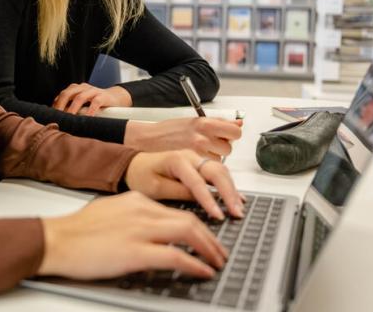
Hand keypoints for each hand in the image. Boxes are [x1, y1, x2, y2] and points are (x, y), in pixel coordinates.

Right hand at [38, 191, 226, 279]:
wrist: (56, 240)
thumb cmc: (76, 232)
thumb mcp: (110, 214)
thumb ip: (132, 219)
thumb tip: (149, 234)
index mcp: (136, 201)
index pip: (176, 211)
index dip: (197, 226)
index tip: (206, 237)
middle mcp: (142, 211)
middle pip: (189, 220)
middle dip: (211, 238)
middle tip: (220, 252)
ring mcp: (140, 230)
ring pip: (189, 233)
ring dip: (209, 249)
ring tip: (218, 262)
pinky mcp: (136, 252)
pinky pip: (176, 257)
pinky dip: (195, 264)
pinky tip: (203, 271)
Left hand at [52, 83, 130, 115]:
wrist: (114, 98)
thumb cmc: (94, 103)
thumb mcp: (82, 104)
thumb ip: (71, 108)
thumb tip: (59, 120)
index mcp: (75, 89)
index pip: (62, 95)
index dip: (55, 105)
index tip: (51, 116)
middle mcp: (82, 88)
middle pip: (67, 93)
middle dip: (60, 105)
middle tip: (57, 117)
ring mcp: (93, 91)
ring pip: (79, 97)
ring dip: (72, 108)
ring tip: (69, 118)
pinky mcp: (103, 96)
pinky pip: (95, 102)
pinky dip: (90, 110)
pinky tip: (87, 118)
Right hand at [124, 117, 242, 158]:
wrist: (149, 139)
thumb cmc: (170, 130)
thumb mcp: (195, 121)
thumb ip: (219, 122)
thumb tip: (238, 123)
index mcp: (205, 123)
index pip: (235, 131)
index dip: (233, 134)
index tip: (228, 135)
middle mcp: (203, 137)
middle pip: (229, 148)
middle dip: (222, 148)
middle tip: (210, 143)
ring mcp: (198, 151)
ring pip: (220, 159)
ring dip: (213, 158)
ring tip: (199, 152)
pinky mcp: (193, 163)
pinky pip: (208, 167)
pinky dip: (204, 165)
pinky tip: (194, 159)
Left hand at [124, 150, 244, 218]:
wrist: (134, 166)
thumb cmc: (141, 176)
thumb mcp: (155, 188)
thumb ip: (178, 192)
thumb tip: (201, 200)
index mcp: (176, 160)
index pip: (198, 181)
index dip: (209, 200)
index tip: (218, 215)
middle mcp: (189, 156)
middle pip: (216, 171)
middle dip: (229, 193)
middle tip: (236, 212)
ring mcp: (196, 159)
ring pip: (221, 171)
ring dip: (232, 190)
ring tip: (238, 209)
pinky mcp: (199, 165)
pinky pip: (218, 173)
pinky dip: (228, 185)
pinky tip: (236, 198)